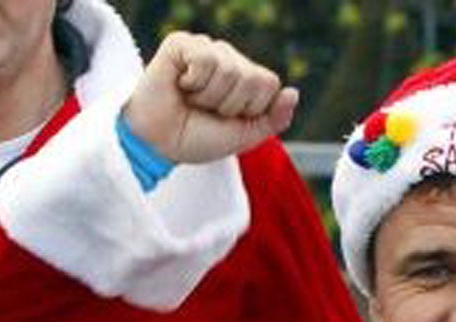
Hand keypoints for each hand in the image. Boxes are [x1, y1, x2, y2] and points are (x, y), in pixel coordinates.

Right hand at [121, 33, 296, 165]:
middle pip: (252, 77)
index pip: (269, 83)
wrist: (161, 144)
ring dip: (210, 96)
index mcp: (246, 79)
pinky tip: (181, 84)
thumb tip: (294, 92)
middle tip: (206, 110)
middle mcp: (228, 59)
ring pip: (229, 68)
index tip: (228, 118)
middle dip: (230, 105)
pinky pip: (204, 57)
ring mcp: (205, 49)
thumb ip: (274, 119)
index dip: (251, 109)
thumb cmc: (199, 138)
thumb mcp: (244, 136)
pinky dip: (194, 81)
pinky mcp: (181, 44)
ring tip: (192, 99)